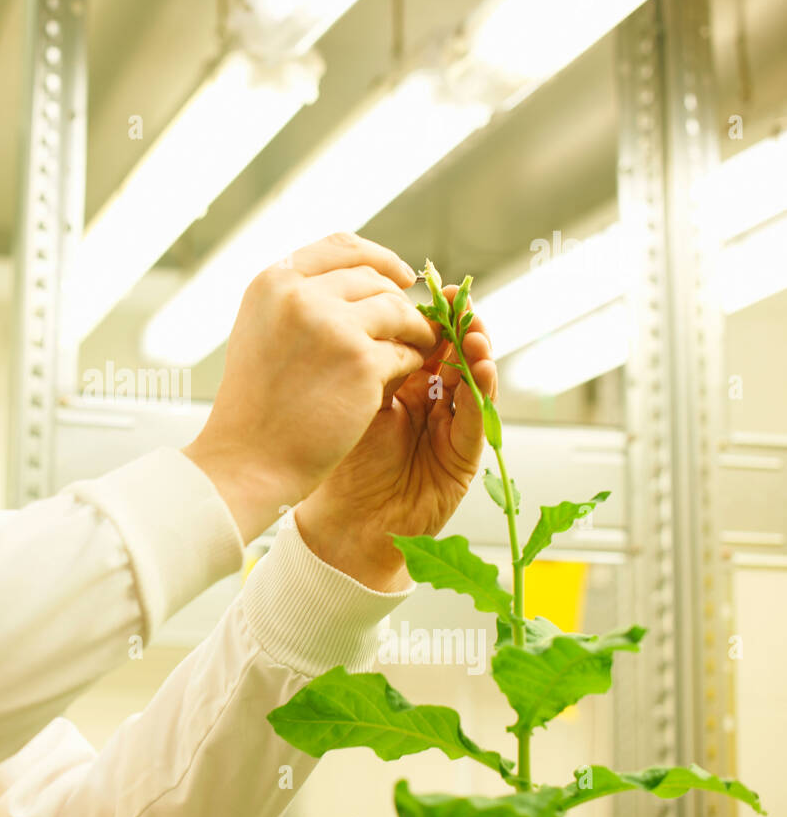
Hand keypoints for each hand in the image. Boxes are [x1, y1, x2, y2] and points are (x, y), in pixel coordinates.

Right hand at [183, 231, 436, 543]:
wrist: (249, 458)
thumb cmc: (257, 404)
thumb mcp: (261, 331)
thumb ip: (298, 299)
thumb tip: (357, 278)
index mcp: (272, 282)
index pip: (340, 247)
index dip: (378, 257)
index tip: (400, 276)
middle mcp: (301, 296)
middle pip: (373, 280)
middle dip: (398, 301)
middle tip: (410, 325)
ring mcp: (333, 327)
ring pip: (398, 311)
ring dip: (414, 331)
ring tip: (416, 349)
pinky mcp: (362, 363)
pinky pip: (405, 351)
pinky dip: (408, 364)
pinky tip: (399, 379)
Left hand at [293, 284, 496, 587]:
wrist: (342, 526)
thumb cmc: (337, 465)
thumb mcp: (349, 401)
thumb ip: (368, 364)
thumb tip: (373, 312)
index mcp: (399, 384)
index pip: (423, 340)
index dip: (431, 316)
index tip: (435, 290)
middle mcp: (428, 402)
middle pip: (454, 355)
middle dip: (461, 328)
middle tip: (463, 305)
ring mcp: (448, 428)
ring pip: (472, 383)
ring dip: (477, 356)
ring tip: (475, 334)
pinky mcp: (461, 457)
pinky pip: (476, 421)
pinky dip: (479, 395)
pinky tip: (479, 372)